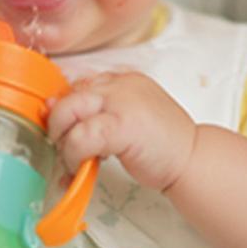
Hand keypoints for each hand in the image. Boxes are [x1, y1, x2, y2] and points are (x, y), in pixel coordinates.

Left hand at [47, 71, 195, 191]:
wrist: (193, 160)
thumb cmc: (162, 145)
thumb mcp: (127, 118)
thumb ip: (98, 112)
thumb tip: (53, 108)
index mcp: (122, 80)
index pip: (77, 86)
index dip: (66, 112)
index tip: (69, 132)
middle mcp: (119, 85)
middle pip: (67, 97)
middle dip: (57, 125)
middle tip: (67, 148)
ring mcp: (120, 102)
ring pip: (67, 113)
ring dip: (63, 143)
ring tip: (76, 160)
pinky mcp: (121, 125)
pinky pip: (80, 137)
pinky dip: (73, 155)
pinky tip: (83, 167)